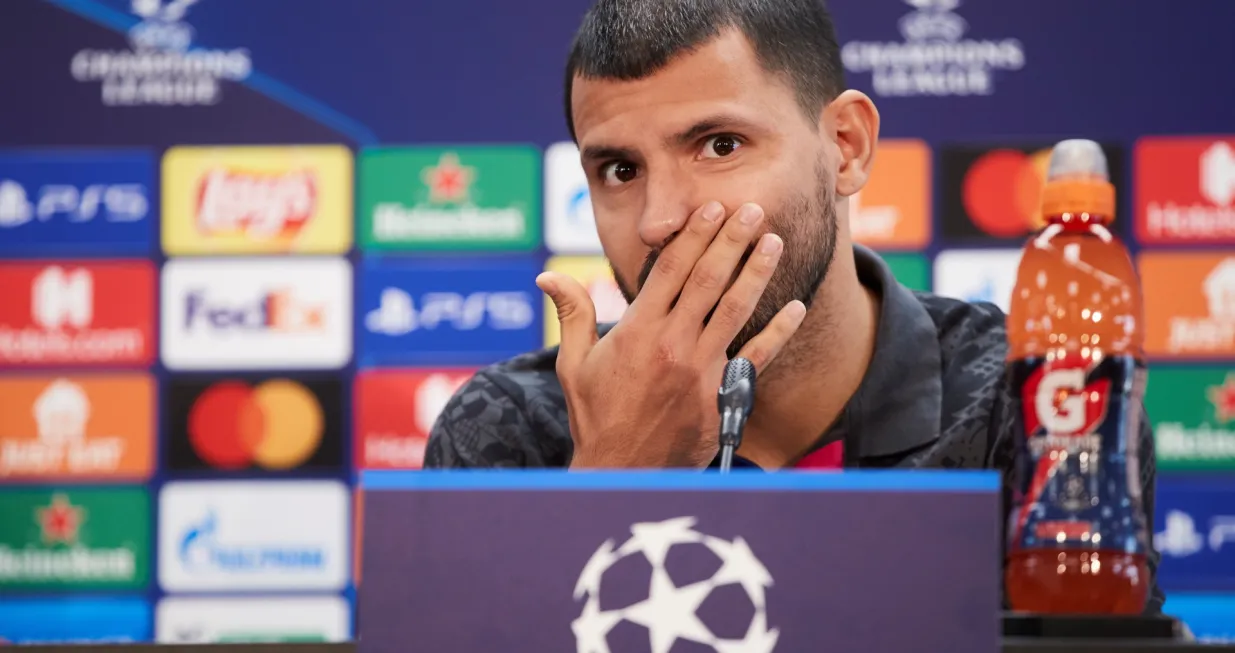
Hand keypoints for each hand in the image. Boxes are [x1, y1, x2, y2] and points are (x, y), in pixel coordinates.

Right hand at [537, 201, 807, 468]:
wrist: (621, 471)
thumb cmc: (596, 417)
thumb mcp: (574, 364)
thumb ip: (572, 314)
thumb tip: (546, 277)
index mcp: (638, 331)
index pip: (670, 270)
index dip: (693, 235)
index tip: (710, 207)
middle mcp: (673, 343)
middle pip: (709, 280)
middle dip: (732, 240)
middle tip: (753, 209)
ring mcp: (701, 369)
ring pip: (736, 309)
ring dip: (757, 272)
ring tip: (774, 241)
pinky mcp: (722, 394)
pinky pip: (758, 357)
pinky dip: (779, 332)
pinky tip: (796, 308)